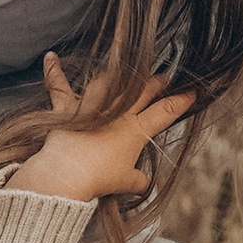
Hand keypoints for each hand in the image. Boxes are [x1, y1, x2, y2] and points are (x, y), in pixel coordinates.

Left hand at [7, 52, 193, 203]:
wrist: (70, 173)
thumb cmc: (100, 177)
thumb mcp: (125, 182)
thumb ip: (138, 181)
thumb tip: (145, 185)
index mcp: (136, 129)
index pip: (165, 112)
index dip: (181, 102)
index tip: (191, 93)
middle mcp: (117, 112)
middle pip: (142, 90)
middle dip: (156, 82)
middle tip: (164, 77)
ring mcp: (93, 106)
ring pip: (109, 82)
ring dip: (118, 75)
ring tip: (125, 70)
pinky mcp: (68, 108)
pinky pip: (59, 86)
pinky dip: (54, 72)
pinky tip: (50, 56)